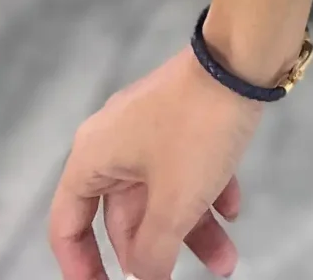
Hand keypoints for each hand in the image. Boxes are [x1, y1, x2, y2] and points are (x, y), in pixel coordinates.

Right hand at [48, 45, 257, 279]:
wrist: (245, 55)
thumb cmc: (197, 130)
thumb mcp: (175, 202)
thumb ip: (153, 251)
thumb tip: (145, 276)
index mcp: (94, 157)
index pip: (68, 225)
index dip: (81, 267)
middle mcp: (115, 141)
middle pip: (125, 216)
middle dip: (158, 253)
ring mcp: (152, 126)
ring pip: (164, 193)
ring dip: (193, 229)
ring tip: (228, 261)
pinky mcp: (185, 115)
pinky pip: (187, 166)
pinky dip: (207, 192)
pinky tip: (233, 211)